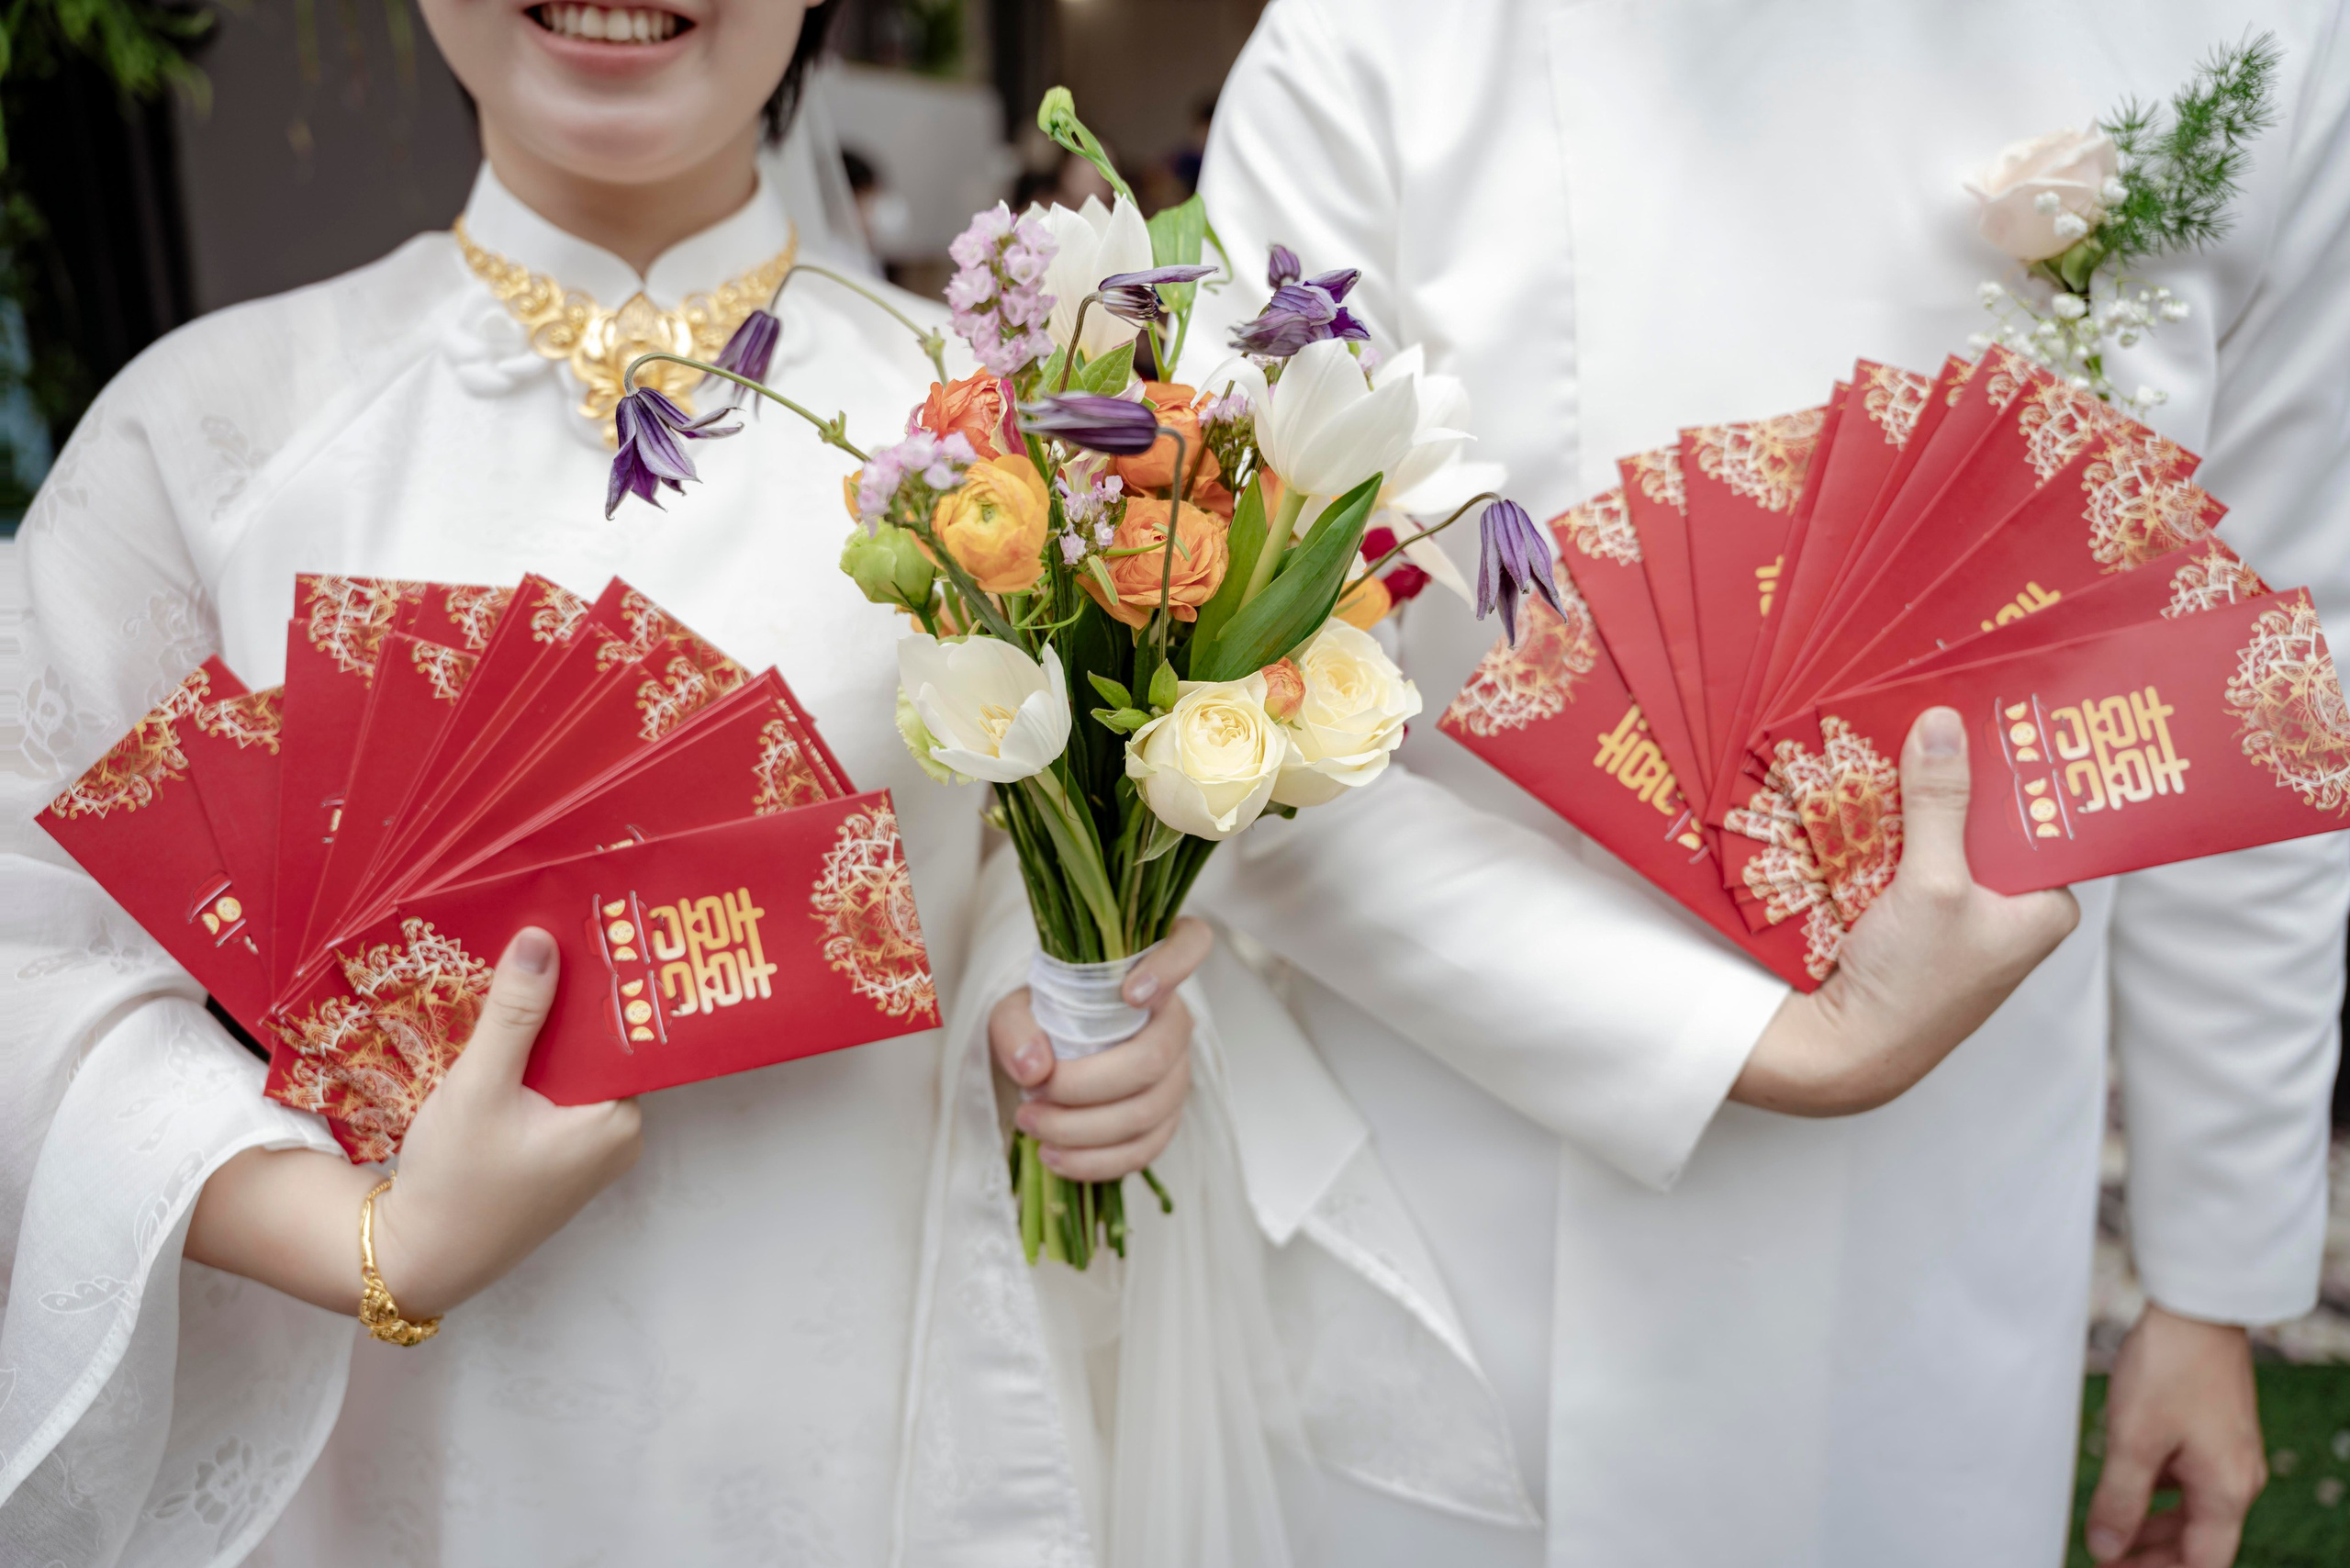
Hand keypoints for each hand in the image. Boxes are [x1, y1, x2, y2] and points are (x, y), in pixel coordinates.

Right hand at [367, 927, 644, 1316]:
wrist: (416, 1259)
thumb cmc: (453, 1182)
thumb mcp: (480, 1086)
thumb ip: (513, 1014)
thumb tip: (542, 940)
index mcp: (618, 1119)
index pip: (624, 1032)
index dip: (602, 981)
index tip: (585, 928)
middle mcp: (616, 1134)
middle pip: (596, 1046)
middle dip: (567, 999)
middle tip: (545, 932)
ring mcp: (587, 1148)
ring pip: (570, 1066)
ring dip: (542, 1030)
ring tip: (520, 968)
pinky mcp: (556, 1155)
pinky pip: (552, 1090)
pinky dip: (529, 1063)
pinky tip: (502, 1030)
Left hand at [990, 916, 1210, 1180]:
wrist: (1048, 1056)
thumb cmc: (1043, 1019)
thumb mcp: (1015, 1010)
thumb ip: (1016, 1027)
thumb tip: (1034, 1068)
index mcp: (1147, 970)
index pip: (1192, 943)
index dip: (1173, 966)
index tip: (1130, 992)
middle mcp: (1174, 1019)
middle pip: (1154, 1059)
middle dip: (1085, 1086)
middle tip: (1033, 1093)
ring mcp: (1177, 1072)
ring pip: (1147, 1111)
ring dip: (1082, 1129)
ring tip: (1031, 1124)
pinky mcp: (1165, 1119)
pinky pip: (1144, 1149)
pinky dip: (1096, 1161)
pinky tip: (1054, 1157)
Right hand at [1732, 706, 2078, 1115]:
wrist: (1843, 1051)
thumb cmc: (1912, 982)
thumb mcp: (1933, 882)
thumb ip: (1939, 803)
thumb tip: (1944, 724)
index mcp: (2045, 908)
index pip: (2046, 822)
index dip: (2021, 771)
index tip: (1996, 715)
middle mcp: (2007, 914)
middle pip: (1984, 825)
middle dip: (1955, 781)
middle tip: (1934, 717)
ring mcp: (1955, 921)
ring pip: (1939, 841)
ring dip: (1911, 805)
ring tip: (1890, 745)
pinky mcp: (1909, 926)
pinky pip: (1902, 862)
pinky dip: (1884, 836)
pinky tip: (1860, 799)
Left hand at [2085, 1304, 2266, 1567]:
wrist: (2196, 1308)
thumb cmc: (2168, 1369)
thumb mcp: (2133, 1440)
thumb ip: (2119, 1501)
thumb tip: (2105, 1550)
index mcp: (2226, 1491)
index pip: (2202, 1563)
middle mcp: (2237, 1478)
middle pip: (2198, 1541)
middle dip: (2152, 1557)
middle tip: (2104, 1559)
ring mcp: (2229, 1454)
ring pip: (2191, 1510)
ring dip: (2152, 1526)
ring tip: (2108, 1533)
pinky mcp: (2215, 1431)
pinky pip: (2189, 1479)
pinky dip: (2158, 1492)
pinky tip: (2126, 1488)